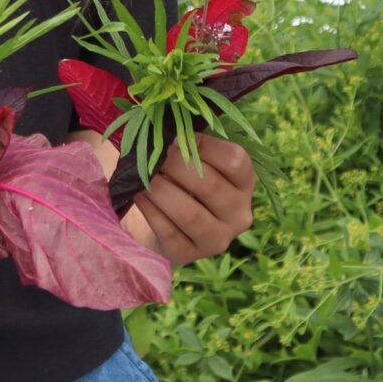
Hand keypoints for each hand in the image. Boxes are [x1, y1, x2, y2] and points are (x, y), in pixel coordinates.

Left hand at [124, 135, 254, 267]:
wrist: (169, 223)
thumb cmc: (182, 180)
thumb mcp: (194, 160)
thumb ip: (188, 144)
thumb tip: (163, 126)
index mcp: (245, 183)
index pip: (236, 161)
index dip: (204, 146)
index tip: (177, 135)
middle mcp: (239, 214)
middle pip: (211, 187)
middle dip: (175, 166)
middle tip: (152, 154)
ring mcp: (217, 239)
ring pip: (190, 214)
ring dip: (161, 190)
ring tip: (140, 175)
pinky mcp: (190, 255)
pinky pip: (169, 233)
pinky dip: (150, 211)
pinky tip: (137, 195)